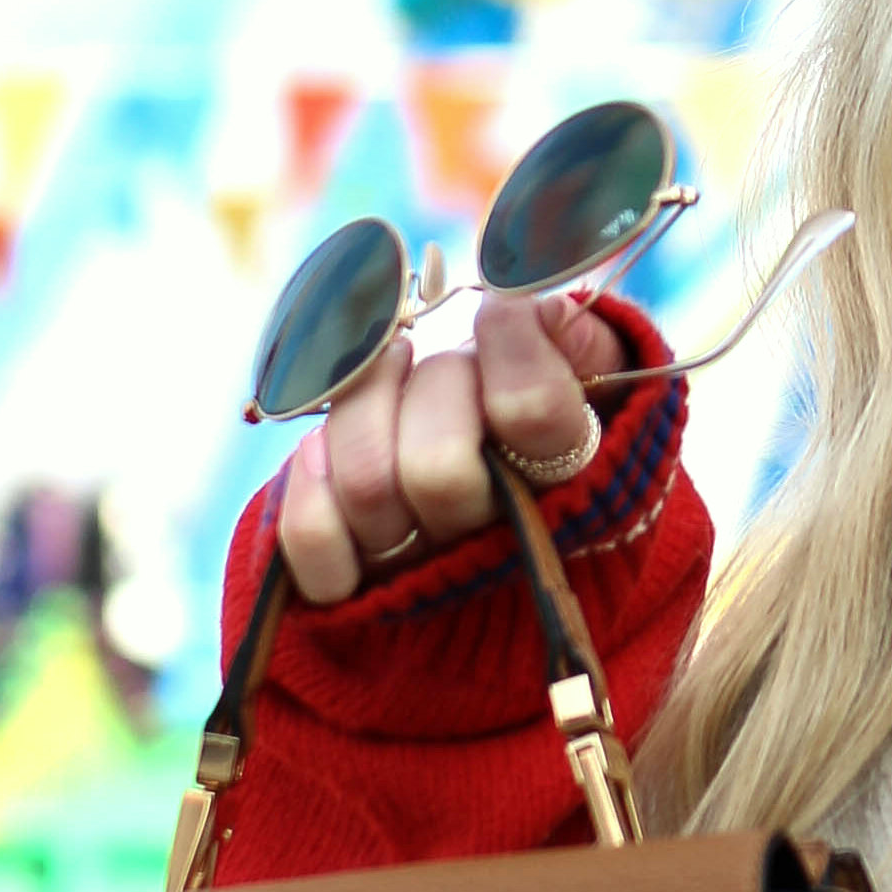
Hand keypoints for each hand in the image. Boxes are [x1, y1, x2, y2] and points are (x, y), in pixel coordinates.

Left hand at [277, 286, 634, 602]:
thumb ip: (573, 337)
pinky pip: (311, 537)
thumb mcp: (582, 364)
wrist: (488, 475)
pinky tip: (325, 445)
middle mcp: (495, 537)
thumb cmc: (538, 400)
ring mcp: (423, 562)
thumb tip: (537, 314)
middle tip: (442, 364)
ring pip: (367, 484)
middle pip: (438, 467)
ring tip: (390, 383)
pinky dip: (309, 481)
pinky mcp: (356, 578)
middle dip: (433, 385)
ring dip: (366, 414)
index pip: (532, 413)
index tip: (499, 313)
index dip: (509, 347)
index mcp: (571, 477)